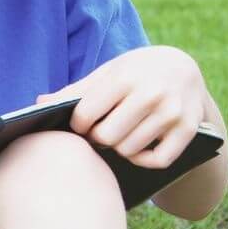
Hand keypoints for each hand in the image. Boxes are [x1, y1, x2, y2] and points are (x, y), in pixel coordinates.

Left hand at [36, 45, 206, 169]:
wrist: (183, 67)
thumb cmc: (134, 72)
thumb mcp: (106, 73)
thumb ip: (75, 90)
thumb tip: (39, 103)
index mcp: (124, 77)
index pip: (85, 115)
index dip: (78, 124)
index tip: (82, 123)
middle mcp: (150, 94)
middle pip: (105, 138)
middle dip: (98, 138)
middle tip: (101, 132)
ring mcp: (172, 113)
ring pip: (129, 150)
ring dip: (119, 148)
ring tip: (120, 136)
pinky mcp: (188, 130)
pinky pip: (157, 161)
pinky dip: (143, 160)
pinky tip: (138, 149)